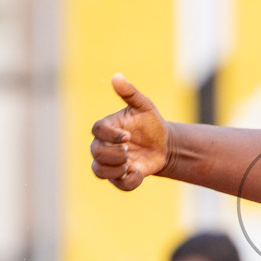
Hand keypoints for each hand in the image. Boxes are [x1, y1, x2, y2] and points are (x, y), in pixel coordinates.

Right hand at [90, 75, 169, 190]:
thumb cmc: (151, 124)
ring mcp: (111, 163)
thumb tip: (116, 76)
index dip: (110, 135)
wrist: (164, 145)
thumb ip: (130, 93)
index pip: (97, 130)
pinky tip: (139, 173)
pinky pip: (117, 184)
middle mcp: (104, 145)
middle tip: (129, 150)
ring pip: (99, 171)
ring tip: (130, 163)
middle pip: (95, 152)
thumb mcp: (144, 106)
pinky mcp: (120, 177)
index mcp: (107, 127)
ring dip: (114, 169)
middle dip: (113, 153)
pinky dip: (128, 182)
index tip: (127, 137)